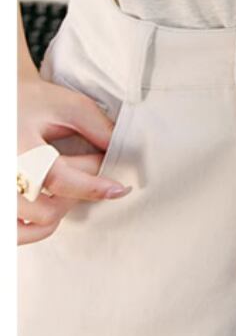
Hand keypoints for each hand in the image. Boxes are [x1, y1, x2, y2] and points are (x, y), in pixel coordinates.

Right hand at [17, 76, 131, 245]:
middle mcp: (6, 177)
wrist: (6, 101)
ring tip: (69, 188)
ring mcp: (2, 195)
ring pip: (33, 228)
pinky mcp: (5, 204)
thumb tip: (124, 149)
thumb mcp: (67, 105)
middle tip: (90, 169)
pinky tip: (51, 201)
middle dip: (80, 192)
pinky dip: (37, 225)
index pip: (58, 179)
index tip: (118, 189)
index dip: (92, 186)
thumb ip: (97, 127)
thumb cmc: (31, 101)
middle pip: (47, 210)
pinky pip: (18, 234)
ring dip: (59, 212)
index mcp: (19, 151)